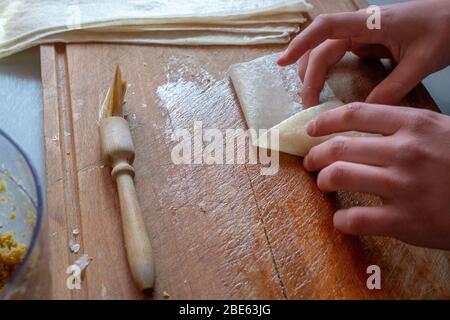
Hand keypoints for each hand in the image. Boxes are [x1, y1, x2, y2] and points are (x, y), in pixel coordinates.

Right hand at [277, 0, 449, 106]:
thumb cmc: (444, 30)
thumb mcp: (421, 62)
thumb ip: (393, 87)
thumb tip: (366, 113)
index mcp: (370, 24)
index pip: (326, 28)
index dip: (300, 44)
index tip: (281, 62)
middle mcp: (360, 27)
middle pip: (321, 47)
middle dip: (309, 75)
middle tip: (307, 105)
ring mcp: (361, 34)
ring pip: (325, 50)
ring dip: (312, 72)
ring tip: (309, 96)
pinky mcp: (366, 42)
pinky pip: (337, 55)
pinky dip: (325, 70)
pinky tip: (321, 84)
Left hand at [303, 103, 449, 249]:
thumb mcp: (439, 129)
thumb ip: (401, 124)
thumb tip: (357, 124)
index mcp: (414, 124)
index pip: (355, 114)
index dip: (324, 122)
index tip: (310, 131)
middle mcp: (406, 151)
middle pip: (340, 147)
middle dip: (315, 155)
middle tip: (310, 162)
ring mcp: (405, 185)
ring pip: (339, 176)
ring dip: (323, 180)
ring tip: (323, 183)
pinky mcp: (406, 220)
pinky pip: (355, 218)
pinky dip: (341, 219)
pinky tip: (342, 219)